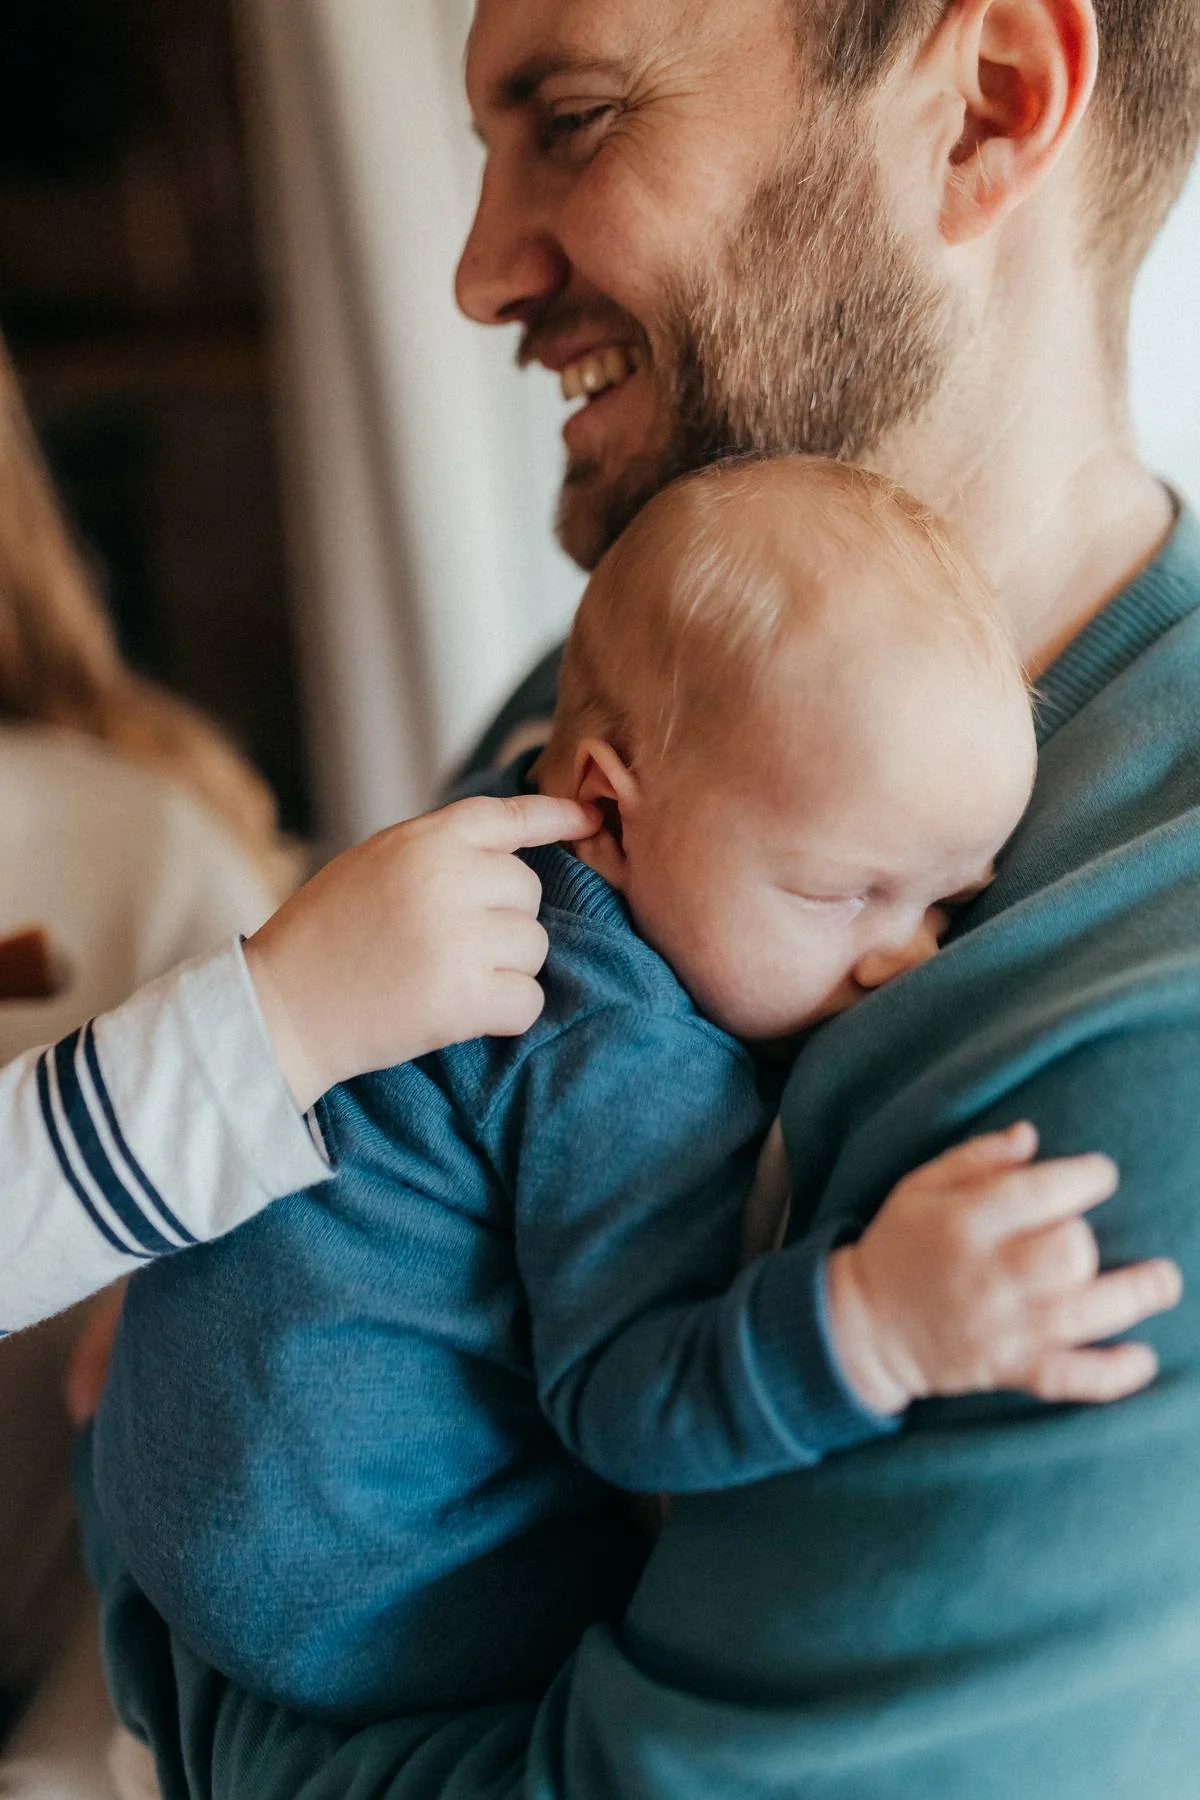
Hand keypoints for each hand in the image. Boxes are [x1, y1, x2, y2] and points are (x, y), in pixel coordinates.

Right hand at [244, 793, 599, 1111]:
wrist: (280, 1009)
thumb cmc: (323, 938)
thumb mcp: (372, 865)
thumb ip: (434, 852)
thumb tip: (509, 852)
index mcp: (421, 840)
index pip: (506, 817)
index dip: (553, 816)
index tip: (589, 818)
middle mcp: (446, 878)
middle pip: (528, 891)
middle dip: (501, 920)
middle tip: (443, 946)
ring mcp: (459, 937)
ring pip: (534, 946)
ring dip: (504, 968)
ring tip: (443, 978)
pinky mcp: (465, 996)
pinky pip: (529, 999)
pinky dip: (506, 1013)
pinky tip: (462, 1013)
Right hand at [826, 1122, 1182, 1415]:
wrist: (864, 1327)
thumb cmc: (899, 1244)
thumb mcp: (920, 1186)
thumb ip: (976, 1158)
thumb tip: (1031, 1136)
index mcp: (965, 1222)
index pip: (1040, 1192)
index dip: (1085, 1178)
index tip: (1101, 1174)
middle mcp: (988, 1275)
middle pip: (1067, 1253)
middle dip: (1090, 1238)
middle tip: (1088, 1236)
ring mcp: (1003, 1328)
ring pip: (1083, 1314)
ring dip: (1134, 1296)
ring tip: (1164, 1281)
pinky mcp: (1009, 1370)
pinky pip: (1070, 1378)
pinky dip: (1111, 1373)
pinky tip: (1143, 1359)